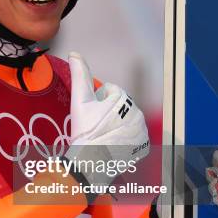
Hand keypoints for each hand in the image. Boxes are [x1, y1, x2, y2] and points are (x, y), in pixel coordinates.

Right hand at [65, 52, 149, 185]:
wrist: (92, 164)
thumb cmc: (85, 132)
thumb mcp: (80, 101)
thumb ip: (79, 74)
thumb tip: (74, 53)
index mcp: (125, 100)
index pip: (110, 92)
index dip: (97, 101)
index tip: (91, 114)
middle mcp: (139, 114)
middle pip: (119, 107)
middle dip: (107, 113)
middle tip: (96, 126)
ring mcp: (142, 132)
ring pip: (126, 121)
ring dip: (116, 125)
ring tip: (103, 136)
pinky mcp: (143, 147)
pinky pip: (133, 137)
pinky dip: (124, 140)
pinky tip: (113, 144)